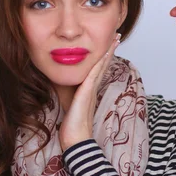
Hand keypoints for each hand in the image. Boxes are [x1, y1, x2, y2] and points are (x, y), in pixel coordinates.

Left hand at [59, 33, 120, 151]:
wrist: (75, 139)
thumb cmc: (71, 125)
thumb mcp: (68, 103)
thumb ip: (67, 91)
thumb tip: (58, 80)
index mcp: (88, 90)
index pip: (97, 69)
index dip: (103, 56)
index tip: (108, 44)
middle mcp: (92, 88)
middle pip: (103, 65)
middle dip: (110, 50)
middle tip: (117, 36)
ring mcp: (91, 90)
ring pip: (101, 67)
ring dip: (108, 52)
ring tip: (115, 39)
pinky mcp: (86, 93)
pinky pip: (94, 75)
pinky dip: (99, 63)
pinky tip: (103, 53)